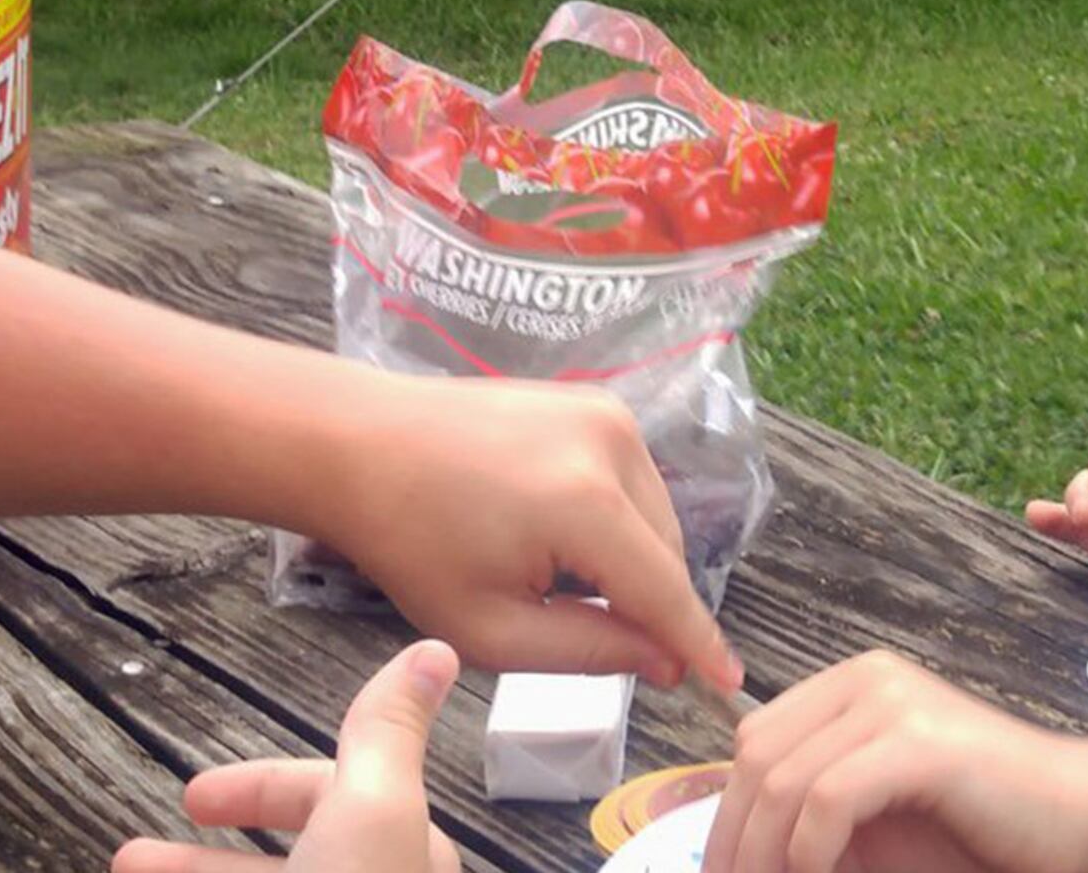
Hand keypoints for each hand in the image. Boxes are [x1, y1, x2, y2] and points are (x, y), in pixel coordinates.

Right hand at [115, 641, 462, 872]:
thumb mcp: (373, 808)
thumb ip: (387, 732)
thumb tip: (437, 650)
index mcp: (400, 850)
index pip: (326, 800)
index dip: (261, 789)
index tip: (195, 797)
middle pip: (285, 859)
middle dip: (204, 854)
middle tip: (140, 856)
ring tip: (125, 868)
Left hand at [304, 372, 737, 690]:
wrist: (359, 444)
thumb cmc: (410, 540)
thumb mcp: (491, 627)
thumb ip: (589, 650)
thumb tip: (665, 663)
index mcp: (585, 502)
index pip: (666, 589)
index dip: (698, 643)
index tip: (728, 685)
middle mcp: (611, 444)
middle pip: (666, 552)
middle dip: (644, 602)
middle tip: (587, 634)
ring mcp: (605, 412)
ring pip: (655, 516)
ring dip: (629, 560)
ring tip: (554, 579)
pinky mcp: (594, 401)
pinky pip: (632, 481)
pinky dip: (615, 519)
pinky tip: (557, 537)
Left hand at [700, 651, 1087, 872]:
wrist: (1087, 821)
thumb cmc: (985, 831)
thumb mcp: (878, 821)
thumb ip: (813, 817)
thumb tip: (738, 851)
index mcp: (854, 686)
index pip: (756, 741)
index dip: (731, 815)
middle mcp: (867, 679)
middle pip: (758, 758)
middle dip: (737, 840)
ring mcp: (894, 703)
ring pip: (783, 780)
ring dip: (767, 856)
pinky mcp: (919, 742)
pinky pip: (826, 800)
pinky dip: (807, 854)